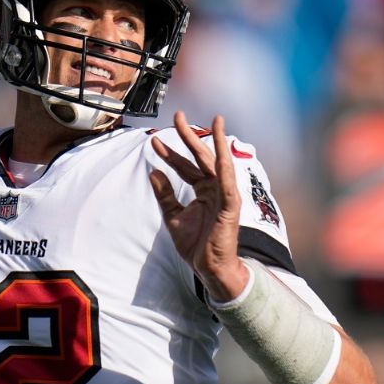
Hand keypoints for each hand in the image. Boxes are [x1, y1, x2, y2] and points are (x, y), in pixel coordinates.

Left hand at [148, 111, 248, 301]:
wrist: (209, 268)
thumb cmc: (196, 245)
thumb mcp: (172, 217)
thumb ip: (164, 195)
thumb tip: (153, 172)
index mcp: (203, 191)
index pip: (185, 166)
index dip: (169, 153)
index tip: (153, 141)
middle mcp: (215, 188)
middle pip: (201, 157)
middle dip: (189, 135)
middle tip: (178, 115)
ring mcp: (225, 195)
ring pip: (220, 163)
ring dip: (218, 141)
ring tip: (216, 121)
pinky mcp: (231, 206)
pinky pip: (229, 183)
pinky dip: (226, 167)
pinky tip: (222, 153)